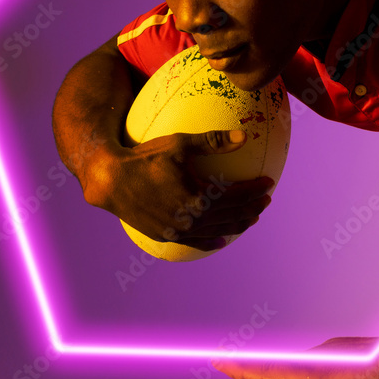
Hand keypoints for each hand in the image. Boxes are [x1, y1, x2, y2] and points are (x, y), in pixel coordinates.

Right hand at [85, 129, 274, 250]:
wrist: (110, 180)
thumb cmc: (145, 157)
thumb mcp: (180, 144)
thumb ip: (214, 141)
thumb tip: (244, 136)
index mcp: (198, 197)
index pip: (236, 196)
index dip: (255, 190)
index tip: (269, 183)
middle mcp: (191, 218)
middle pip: (231, 215)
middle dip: (252, 207)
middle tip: (266, 200)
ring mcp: (178, 229)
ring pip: (216, 230)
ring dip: (237, 224)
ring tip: (251, 217)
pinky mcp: (165, 235)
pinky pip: (194, 241)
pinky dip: (211, 240)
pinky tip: (221, 240)